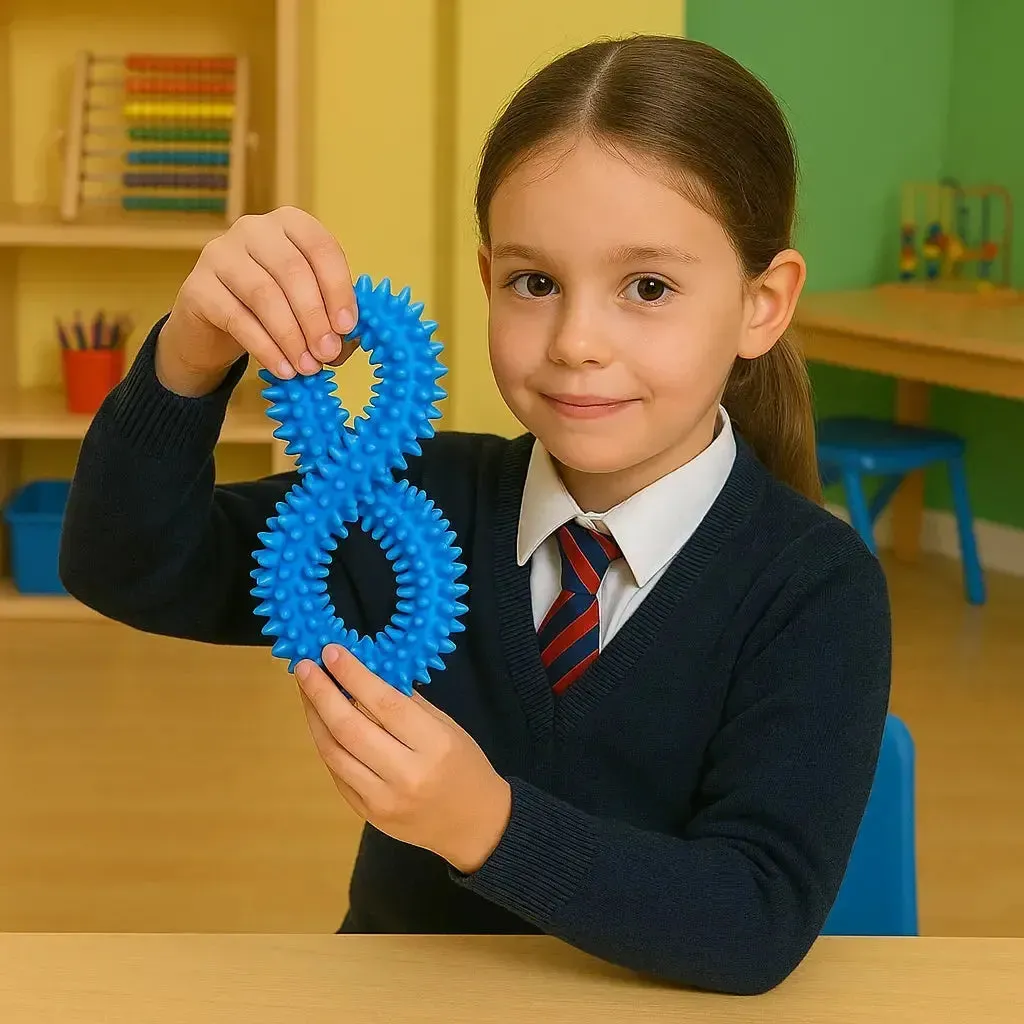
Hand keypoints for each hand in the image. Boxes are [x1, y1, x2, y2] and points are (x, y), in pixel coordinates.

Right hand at [156, 206, 360, 396]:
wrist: (213, 327)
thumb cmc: (271, 311)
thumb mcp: (306, 306)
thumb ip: (330, 316)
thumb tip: (347, 340)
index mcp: (290, 224)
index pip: (320, 247)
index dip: (338, 288)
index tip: (347, 327)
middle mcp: (253, 229)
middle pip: (292, 271)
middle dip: (315, 318)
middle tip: (328, 353)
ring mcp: (220, 254)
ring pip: (264, 294)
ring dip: (291, 337)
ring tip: (307, 367)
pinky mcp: (197, 286)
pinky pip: (237, 319)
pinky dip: (265, 348)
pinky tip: (283, 369)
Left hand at [295, 645, 511, 874]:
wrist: (475, 825)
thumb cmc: (465, 765)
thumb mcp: (448, 727)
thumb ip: (407, 703)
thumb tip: (366, 671)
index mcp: (434, 745)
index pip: (385, 704)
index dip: (354, 675)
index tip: (331, 651)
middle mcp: (405, 774)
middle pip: (350, 728)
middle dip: (322, 693)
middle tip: (305, 667)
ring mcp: (382, 799)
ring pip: (334, 752)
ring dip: (314, 717)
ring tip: (307, 690)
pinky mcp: (367, 815)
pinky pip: (337, 774)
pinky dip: (326, 743)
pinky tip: (321, 722)